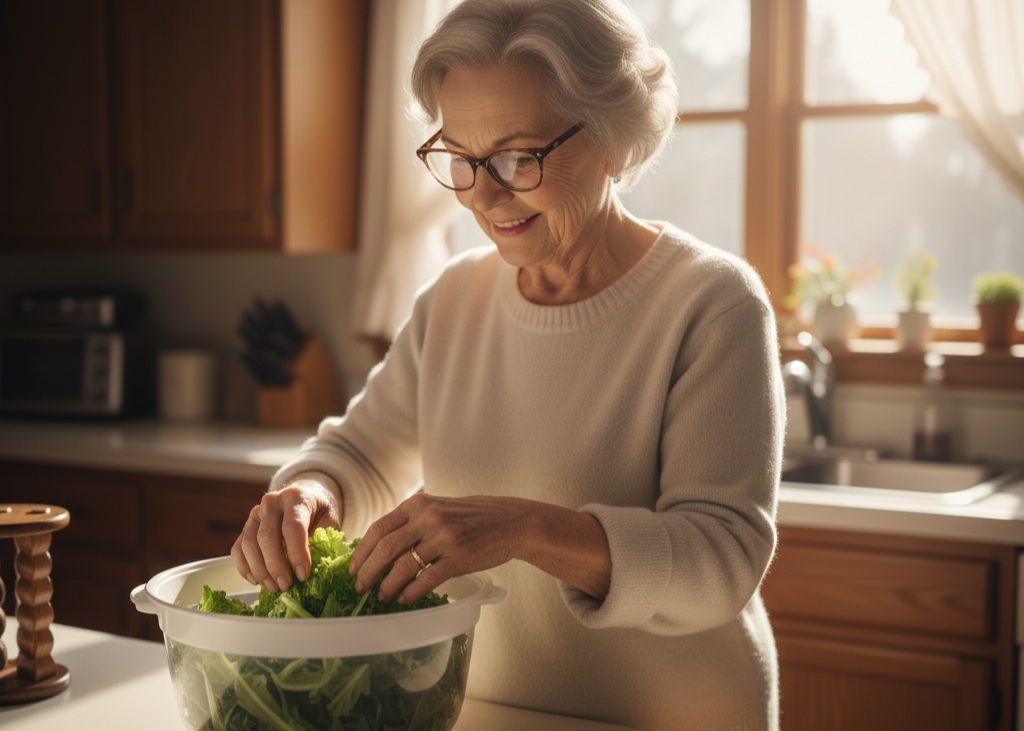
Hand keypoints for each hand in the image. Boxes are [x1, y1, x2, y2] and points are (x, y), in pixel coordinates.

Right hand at [231, 472, 341, 593]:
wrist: (305, 496)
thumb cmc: (319, 513)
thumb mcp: (329, 522)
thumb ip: (325, 543)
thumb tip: (319, 572)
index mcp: (296, 497)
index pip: (293, 526)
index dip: (297, 553)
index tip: (303, 575)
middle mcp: (272, 502)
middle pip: (267, 536)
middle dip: (275, 566)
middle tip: (286, 586)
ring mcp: (255, 514)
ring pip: (248, 544)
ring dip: (259, 570)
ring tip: (274, 588)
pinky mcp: (246, 526)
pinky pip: (238, 549)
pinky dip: (245, 568)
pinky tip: (258, 581)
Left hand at [349, 493, 527, 603]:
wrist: (510, 521)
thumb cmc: (471, 518)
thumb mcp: (437, 509)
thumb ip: (411, 523)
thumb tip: (378, 550)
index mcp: (419, 504)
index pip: (378, 528)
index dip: (360, 552)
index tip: (352, 569)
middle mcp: (429, 518)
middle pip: (385, 548)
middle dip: (368, 572)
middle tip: (360, 588)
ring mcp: (445, 537)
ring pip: (404, 566)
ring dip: (388, 586)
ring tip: (383, 596)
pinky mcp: (460, 557)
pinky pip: (427, 579)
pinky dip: (411, 593)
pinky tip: (405, 599)